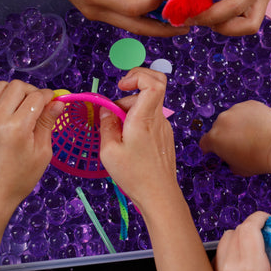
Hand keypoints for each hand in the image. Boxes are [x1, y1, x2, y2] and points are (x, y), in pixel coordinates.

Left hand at [0, 80, 63, 210]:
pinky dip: (2, 103)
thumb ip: (48, 123)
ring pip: (1, 88)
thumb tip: (58, 103)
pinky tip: (8, 119)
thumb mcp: (42, 152)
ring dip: (15, 93)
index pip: (36, 97)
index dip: (48, 96)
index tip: (53, 101)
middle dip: (32, 91)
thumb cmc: (20, 178)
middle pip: (17, 86)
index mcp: (17, 127)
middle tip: (38, 105)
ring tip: (22, 108)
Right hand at [17, 0, 186, 35]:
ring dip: (154, 24)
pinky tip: (154, 6)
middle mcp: (96, 10)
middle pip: (136, 26)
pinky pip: (123, 17)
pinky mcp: (98, 10)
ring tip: (175, 19)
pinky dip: (141, 15)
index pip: (135, 7)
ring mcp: (96, 13)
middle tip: (185, 27)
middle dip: (163, 29)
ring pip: (131, 25)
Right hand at [99, 68, 177, 212]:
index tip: (121, 85)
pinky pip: (150, 118)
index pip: (154, 82)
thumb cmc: (135, 176)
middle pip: (149, 89)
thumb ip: (106, 125)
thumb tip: (106, 110)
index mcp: (144, 118)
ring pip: (148, 105)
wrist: (159, 195)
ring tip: (117, 134)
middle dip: (128, 93)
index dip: (138, 75)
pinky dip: (136, 121)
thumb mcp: (109, 151)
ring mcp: (164, 127)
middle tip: (114, 112)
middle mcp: (158, 119)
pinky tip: (127, 141)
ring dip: (130, 110)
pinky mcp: (164, 136)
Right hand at [200, 100, 270, 175]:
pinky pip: (246, 110)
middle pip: (219, 128)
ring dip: (238, 123)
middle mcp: (222, 121)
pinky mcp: (250, 104)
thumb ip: (228, 161)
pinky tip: (260, 125)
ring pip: (233, 117)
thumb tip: (230, 157)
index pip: (205, 142)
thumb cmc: (257, 160)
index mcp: (214, 138)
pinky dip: (250, 116)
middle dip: (226, 135)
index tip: (215, 149)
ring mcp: (236, 110)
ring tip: (252, 133)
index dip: (210, 147)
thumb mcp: (238, 168)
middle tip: (239, 143)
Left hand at [213, 211, 270, 270]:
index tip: (270, 221)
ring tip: (257, 252)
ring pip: (228, 237)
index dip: (261, 218)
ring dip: (243, 237)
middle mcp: (230, 267)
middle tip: (269, 240)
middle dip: (255, 228)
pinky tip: (245, 261)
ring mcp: (219, 270)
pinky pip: (221, 249)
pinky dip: (233, 248)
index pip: (249, 227)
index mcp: (250, 269)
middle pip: (239, 229)